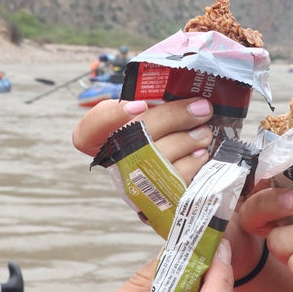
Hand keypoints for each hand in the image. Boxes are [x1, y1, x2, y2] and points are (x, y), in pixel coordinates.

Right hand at [73, 99, 268, 279]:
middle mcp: (116, 167)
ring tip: (206, 131)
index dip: (109, 117)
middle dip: (172, 118)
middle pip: (133, 140)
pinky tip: (204, 154)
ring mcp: (136, 189)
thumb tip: (185, 85)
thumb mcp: (154, 120)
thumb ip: (158, 103)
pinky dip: (194, 166)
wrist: (184, 186)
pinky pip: (177, 186)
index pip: (86, 133)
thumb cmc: (166, 139)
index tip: (140, 105)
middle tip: (202, 108)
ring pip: (158, 163)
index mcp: (105, 142)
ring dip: (187, 142)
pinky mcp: (161, 206)